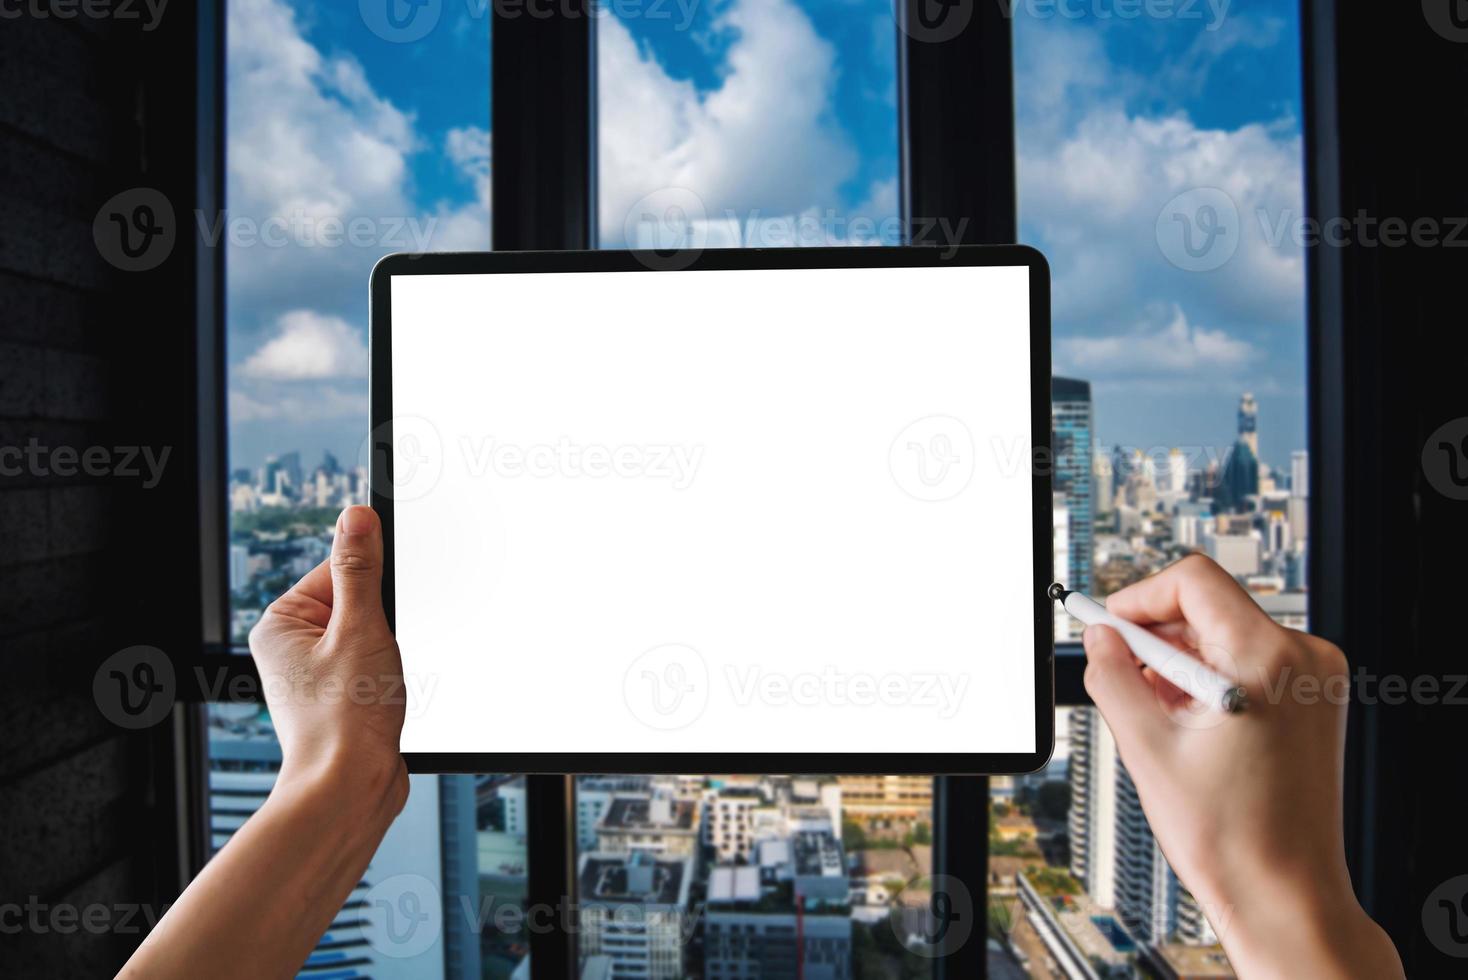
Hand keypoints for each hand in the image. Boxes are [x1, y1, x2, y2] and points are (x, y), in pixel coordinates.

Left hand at [249, 505, 407, 806]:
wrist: (350, 788)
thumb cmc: (345, 719)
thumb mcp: (360, 628)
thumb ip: (360, 568)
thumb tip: (356, 517)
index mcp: (280, 623)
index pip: (337, 570)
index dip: (372, 587)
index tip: (385, 607)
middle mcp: (291, 648)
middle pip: (356, 604)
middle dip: (382, 624)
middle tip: (378, 654)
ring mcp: (314, 675)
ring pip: (370, 636)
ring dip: (389, 652)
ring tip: (379, 681)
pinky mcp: (339, 698)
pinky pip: (373, 665)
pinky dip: (389, 675)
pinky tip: (385, 697)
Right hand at [1082, 554, 1401, 978]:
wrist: (1284, 892)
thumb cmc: (1232, 837)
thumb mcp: (1147, 748)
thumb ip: (1113, 678)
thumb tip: (1101, 640)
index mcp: (1267, 661)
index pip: (1193, 582)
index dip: (1139, 599)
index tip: (1110, 628)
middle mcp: (1304, 660)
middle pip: (1209, 605)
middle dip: (1156, 636)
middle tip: (1121, 673)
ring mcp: (1315, 681)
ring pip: (1226, 633)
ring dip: (1180, 660)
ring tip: (1158, 714)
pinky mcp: (1313, 701)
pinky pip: (1248, 661)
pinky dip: (1209, 679)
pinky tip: (1187, 722)